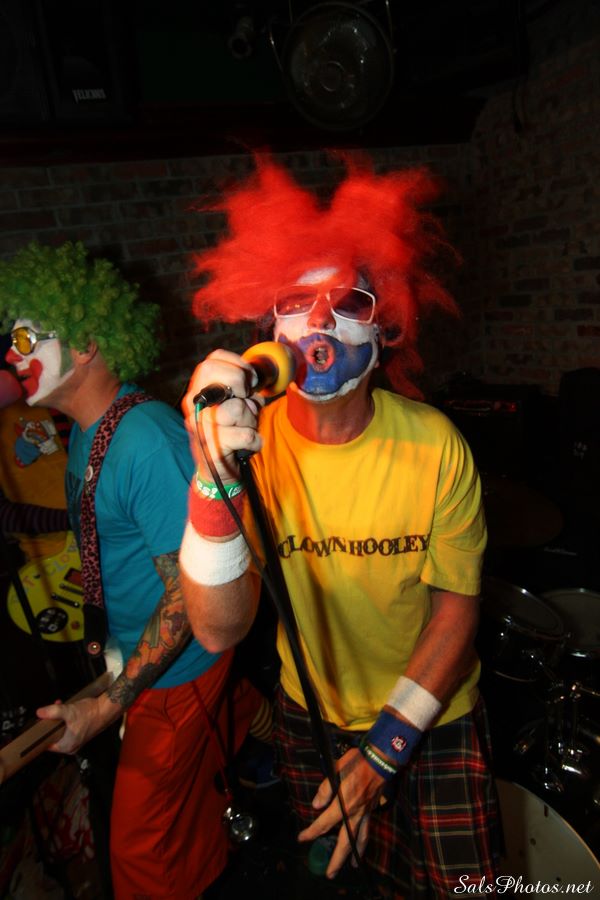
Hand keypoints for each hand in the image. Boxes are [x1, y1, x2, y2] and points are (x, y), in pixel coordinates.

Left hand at [36, 692, 122, 754]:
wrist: (106, 710)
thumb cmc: (91, 714)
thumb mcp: (68, 711)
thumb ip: (52, 712)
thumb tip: (40, 712)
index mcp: (66, 746)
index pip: (46, 744)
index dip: (42, 732)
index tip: (40, 723)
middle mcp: (71, 746)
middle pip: (53, 736)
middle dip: (50, 723)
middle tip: (50, 713)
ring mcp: (76, 741)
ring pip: (60, 731)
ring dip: (58, 720)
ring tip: (58, 708)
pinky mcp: (80, 734)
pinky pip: (67, 729)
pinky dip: (65, 720)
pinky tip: (66, 710)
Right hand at [182, 350, 264, 479]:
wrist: (218, 471)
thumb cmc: (229, 433)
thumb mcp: (234, 405)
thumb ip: (241, 388)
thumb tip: (256, 379)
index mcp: (199, 391)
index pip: (213, 359)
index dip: (237, 365)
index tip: (250, 380)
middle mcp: (194, 405)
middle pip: (219, 375)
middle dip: (242, 385)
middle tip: (246, 400)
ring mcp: (200, 426)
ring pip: (237, 408)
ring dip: (251, 420)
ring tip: (243, 429)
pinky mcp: (212, 448)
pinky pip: (246, 435)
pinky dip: (254, 441)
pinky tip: (247, 445)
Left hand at [298, 748, 385, 878]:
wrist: (380, 760)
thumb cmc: (357, 762)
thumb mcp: (336, 770)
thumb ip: (325, 789)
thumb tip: (316, 805)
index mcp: (343, 804)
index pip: (324, 823)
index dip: (312, 832)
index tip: (302, 838)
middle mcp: (355, 814)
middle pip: (345, 842)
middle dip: (337, 859)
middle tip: (330, 874)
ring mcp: (365, 814)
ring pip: (359, 840)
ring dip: (355, 855)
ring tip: (354, 867)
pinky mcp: (372, 811)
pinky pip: (367, 831)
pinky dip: (364, 841)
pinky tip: (362, 845)